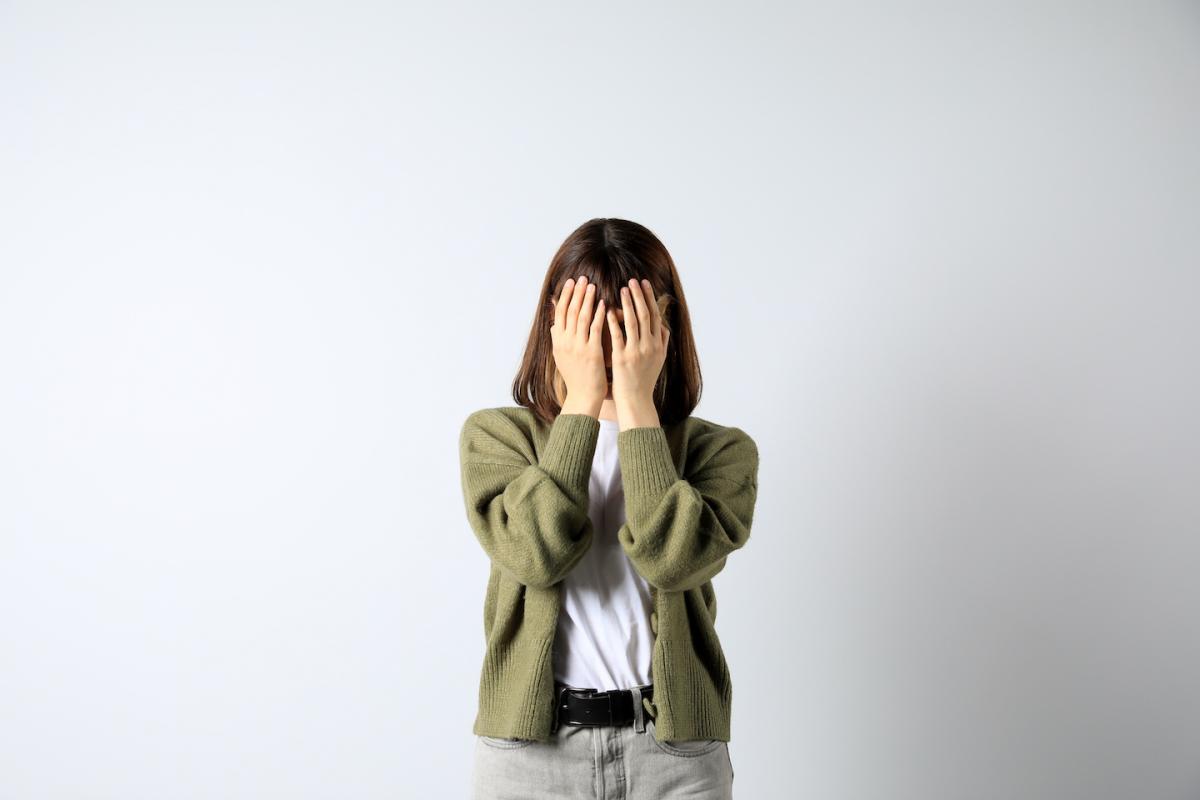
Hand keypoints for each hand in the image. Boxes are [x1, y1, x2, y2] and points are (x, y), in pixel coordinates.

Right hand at [550, 275, 607, 416]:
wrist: (583, 396)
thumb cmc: (575, 376)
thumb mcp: (561, 355)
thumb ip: (558, 336)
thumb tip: (554, 321)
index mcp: (558, 341)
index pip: (560, 312)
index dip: (565, 295)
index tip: (570, 282)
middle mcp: (565, 342)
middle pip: (570, 311)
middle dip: (576, 292)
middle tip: (582, 277)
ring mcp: (578, 347)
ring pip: (581, 317)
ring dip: (587, 299)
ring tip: (592, 285)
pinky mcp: (591, 352)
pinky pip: (595, 329)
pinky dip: (598, 315)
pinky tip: (604, 304)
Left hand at [606, 278, 668, 427]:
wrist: (636, 401)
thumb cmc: (645, 380)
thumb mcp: (658, 361)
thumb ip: (662, 343)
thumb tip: (665, 327)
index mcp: (658, 345)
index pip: (654, 315)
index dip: (649, 298)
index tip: (644, 284)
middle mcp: (649, 346)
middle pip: (645, 315)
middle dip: (639, 296)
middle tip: (633, 280)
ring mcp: (636, 352)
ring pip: (633, 322)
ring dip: (628, 303)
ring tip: (622, 289)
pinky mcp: (622, 359)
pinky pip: (617, 336)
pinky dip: (613, 321)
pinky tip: (607, 310)